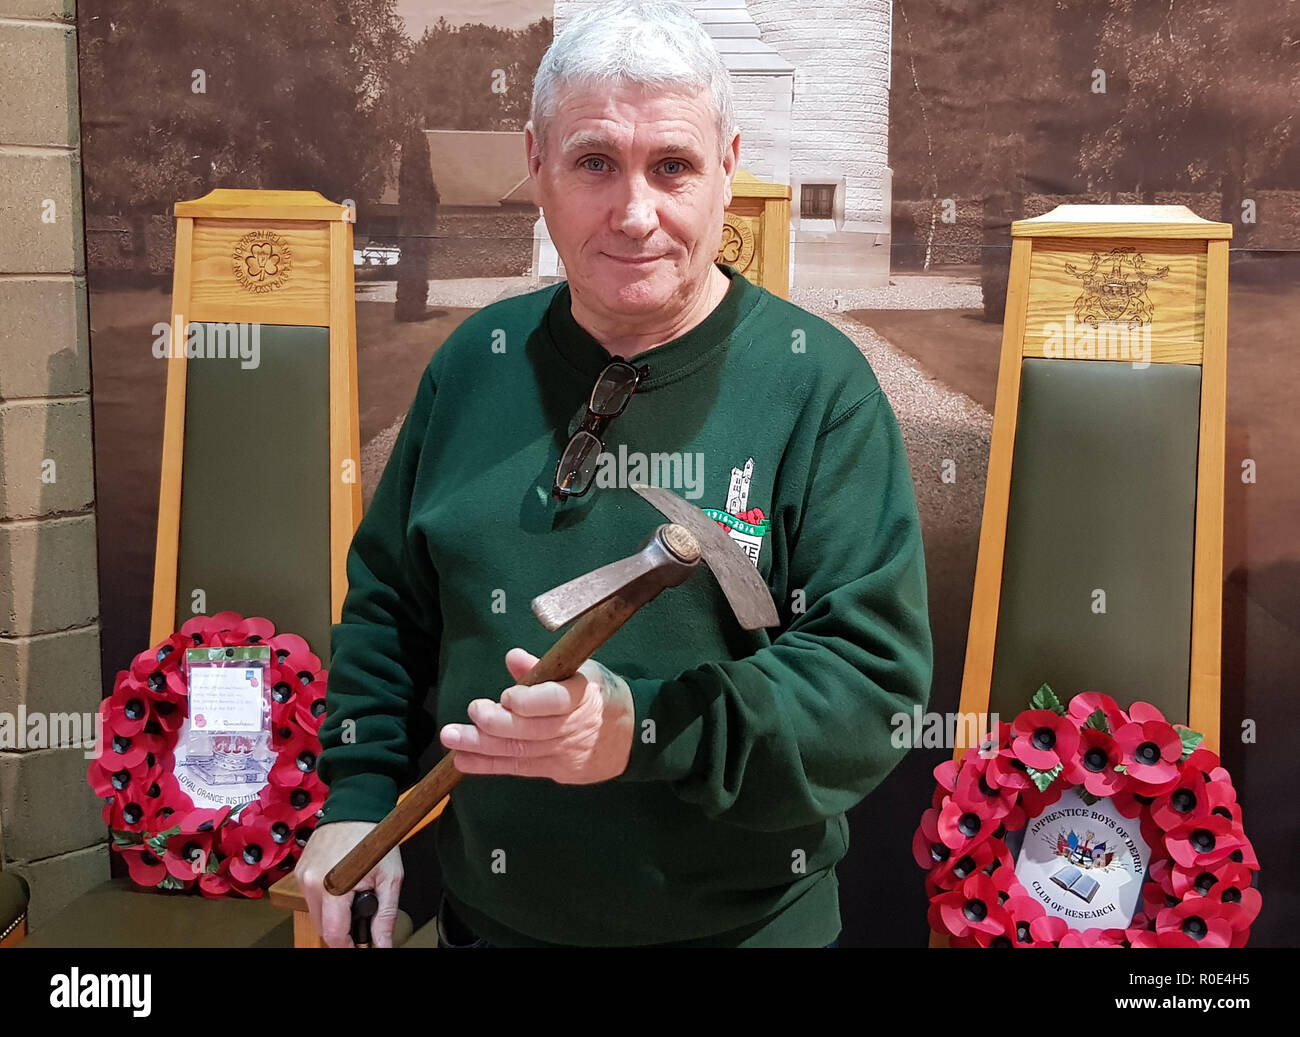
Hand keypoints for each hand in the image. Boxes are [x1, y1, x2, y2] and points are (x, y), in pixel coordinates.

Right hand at [295, 821, 402, 947]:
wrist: (356, 807)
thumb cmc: (375, 836)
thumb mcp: (390, 878)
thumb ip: (386, 916)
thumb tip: (382, 944)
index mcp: (333, 886)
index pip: (334, 935)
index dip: (349, 946)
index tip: (360, 945)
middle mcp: (312, 883)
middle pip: (323, 927)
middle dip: (343, 930)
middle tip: (362, 917)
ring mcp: (303, 876)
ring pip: (315, 914)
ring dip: (333, 915)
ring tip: (353, 897)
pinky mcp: (300, 871)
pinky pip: (311, 898)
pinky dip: (325, 900)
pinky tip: (341, 886)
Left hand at [440, 648, 634, 783]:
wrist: (634, 736)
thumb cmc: (601, 695)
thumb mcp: (582, 672)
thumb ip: (544, 668)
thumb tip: (512, 658)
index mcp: (583, 696)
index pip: (555, 701)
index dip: (529, 701)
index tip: (507, 696)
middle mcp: (573, 728)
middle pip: (531, 731)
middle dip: (496, 724)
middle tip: (471, 713)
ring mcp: (564, 753)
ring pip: (520, 752)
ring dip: (482, 746)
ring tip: (452, 739)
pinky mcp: (557, 771)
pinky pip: (519, 769)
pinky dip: (489, 765)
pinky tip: (464, 760)